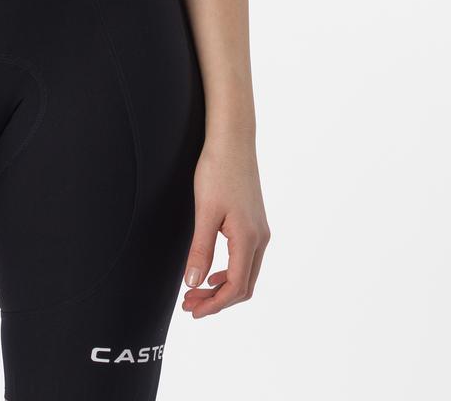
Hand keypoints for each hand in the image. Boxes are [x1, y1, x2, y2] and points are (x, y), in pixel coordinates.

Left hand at [181, 137, 270, 316]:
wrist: (233, 140)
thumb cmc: (217, 171)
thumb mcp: (205, 212)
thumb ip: (200, 250)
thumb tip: (193, 283)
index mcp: (248, 239)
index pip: (235, 287)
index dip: (214, 305)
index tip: (192, 310)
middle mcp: (260, 238)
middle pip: (244, 286)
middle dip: (217, 301)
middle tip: (190, 305)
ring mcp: (260, 231)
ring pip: (246, 274)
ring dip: (223, 288)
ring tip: (196, 291)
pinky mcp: (255, 222)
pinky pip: (247, 259)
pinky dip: (230, 272)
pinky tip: (212, 271)